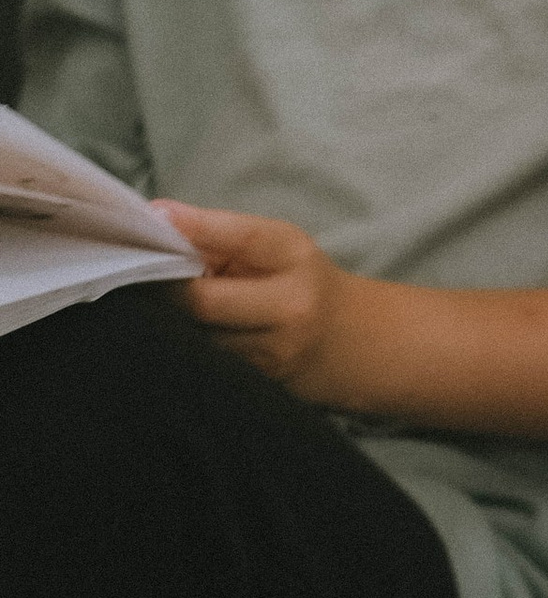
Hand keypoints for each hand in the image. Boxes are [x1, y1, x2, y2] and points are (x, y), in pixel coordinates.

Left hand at [164, 206, 367, 401]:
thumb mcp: (276, 247)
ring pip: (199, 336)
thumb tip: (159, 216)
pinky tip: (191, 331)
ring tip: (172, 303)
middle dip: (170, 289)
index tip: (158, 215)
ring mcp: (275, 351)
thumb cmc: (299, 281)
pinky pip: (206, 359)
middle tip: (151, 275)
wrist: (346, 340)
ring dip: (176, 320)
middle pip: (206, 301)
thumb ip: (222, 237)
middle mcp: (290, 306)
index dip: (197, 227)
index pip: (243, 237)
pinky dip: (190, 343)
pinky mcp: (258, 382)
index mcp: (294, 257)